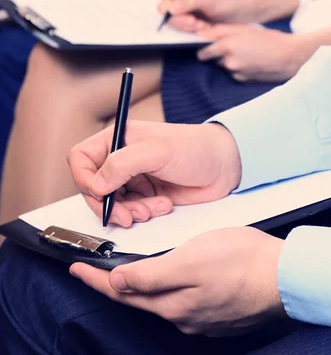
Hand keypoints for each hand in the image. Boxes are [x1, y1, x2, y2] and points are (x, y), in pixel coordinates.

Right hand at [68, 121, 241, 226]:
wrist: (225, 166)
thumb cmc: (196, 148)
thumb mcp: (158, 151)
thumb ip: (123, 164)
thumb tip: (97, 185)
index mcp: (118, 139)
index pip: (81, 158)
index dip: (84, 178)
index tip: (100, 193)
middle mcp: (122, 158)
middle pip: (93, 186)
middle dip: (108, 205)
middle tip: (127, 215)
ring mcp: (133, 178)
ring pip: (111, 204)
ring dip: (128, 211)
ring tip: (152, 209)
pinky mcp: (146, 195)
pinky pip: (131, 211)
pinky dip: (143, 213)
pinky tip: (163, 206)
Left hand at [70, 227, 285, 335]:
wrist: (286, 277)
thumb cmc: (243, 261)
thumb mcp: (192, 258)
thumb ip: (152, 274)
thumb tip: (118, 283)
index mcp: (172, 304)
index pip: (122, 293)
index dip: (96, 280)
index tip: (75, 269)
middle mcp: (183, 317)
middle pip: (138, 300)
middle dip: (113, 286)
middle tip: (92, 271)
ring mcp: (202, 319)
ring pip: (162, 302)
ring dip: (143, 289)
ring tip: (130, 273)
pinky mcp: (218, 314)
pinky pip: (184, 303)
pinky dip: (170, 291)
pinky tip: (174, 281)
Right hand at [153, 0, 247, 31]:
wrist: (240, 13)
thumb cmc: (229, 1)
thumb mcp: (212, 0)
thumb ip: (191, 1)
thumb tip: (170, 8)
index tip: (174, 11)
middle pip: (162, 5)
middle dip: (178, 18)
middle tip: (196, 23)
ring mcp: (180, 4)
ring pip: (170, 19)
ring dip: (185, 26)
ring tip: (203, 25)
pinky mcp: (184, 17)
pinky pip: (177, 26)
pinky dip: (188, 30)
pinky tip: (203, 28)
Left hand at [197, 24, 310, 82]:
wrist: (289, 56)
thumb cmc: (268, 38)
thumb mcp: (244, 28)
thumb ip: (220, 30)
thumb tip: (200, 34)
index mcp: (227, 46)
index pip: (202, 53)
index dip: (204, 49)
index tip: (207, 46)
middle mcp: (229, 62)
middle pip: (213, 60)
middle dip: (218, 54)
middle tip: (232, 47)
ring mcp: (236, 73)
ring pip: (225, 67)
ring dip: (229, 61)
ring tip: (246, 53)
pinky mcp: (243, 81)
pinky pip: (234, 74)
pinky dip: (239, 68)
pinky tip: (251, 62)